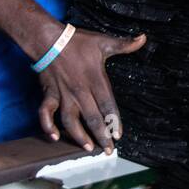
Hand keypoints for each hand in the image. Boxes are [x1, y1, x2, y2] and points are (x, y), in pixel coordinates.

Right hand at [37, 30, 145, 152]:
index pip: (108, 105)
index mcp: (95, 80)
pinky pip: (46, 113)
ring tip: (88, 148)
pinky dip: (47, 126)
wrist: (49, 39)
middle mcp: (80, 91)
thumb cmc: (77, 41)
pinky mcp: (49, 94)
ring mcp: (64, 94)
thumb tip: (143, 38)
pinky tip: (53, 137)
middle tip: (108, 150)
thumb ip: (124, 44)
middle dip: (101, 135)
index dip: (114, 121)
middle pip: (92, 118)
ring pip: (71, 120)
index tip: (118, 135)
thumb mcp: (103, 41)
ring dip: (79, 136)